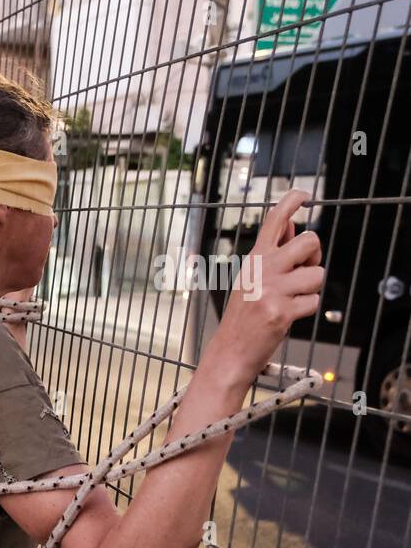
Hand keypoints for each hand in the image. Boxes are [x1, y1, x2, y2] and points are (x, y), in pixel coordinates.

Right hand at [209, 189, 323, 384]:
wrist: (229, 352)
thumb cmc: (242, 317)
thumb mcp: (251, 278)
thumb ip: (272, 252)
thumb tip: (292, 224)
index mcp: (253, 259)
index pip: (274, 220)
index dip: (291, 202)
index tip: (303, 195)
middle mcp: (261, 270)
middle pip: (310, 241)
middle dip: (315, 256)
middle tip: (303, 270)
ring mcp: (271, 291)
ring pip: (317, 275)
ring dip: (311, 288)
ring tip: (292, 299)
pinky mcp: (281, 312)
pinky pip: (313, 301)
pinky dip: (306, 310)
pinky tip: (288, 316)